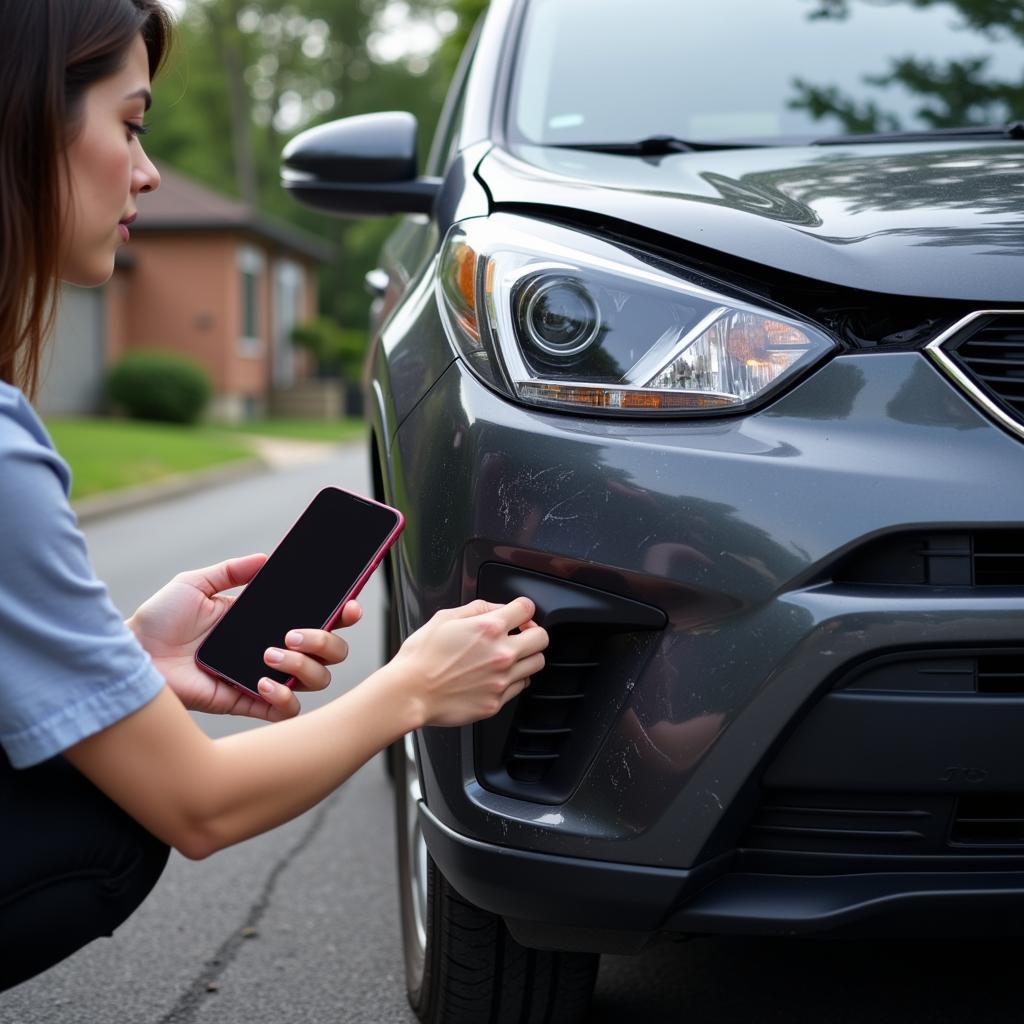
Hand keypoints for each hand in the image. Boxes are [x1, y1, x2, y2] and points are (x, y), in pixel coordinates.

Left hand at [127, 553, 361, 721]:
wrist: (131, 656)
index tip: (348, 605)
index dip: (343, 614)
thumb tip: (267, 558)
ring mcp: (264, 678)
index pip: (320, 618)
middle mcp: (273, 650)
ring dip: (303, 666)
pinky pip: (287, 710)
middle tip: (295, 632)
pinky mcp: (247, 703)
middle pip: (331, 652)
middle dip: (326, 640)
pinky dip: (283, 697)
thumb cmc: (158, 621)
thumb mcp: (196, 584)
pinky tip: (260, 681)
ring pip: (318, 680)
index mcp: (266, 621)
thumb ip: (233, 570)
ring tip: (270, 654)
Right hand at [389, 597, 547, 727]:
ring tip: (511, 656)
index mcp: (488, 628)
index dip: (523, 608)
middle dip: (533, 632)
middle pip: (542, 638)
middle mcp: (501, 654)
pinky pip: (521, 686)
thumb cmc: (421, 657)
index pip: (527, 609)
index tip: (519, 613)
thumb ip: (477, 609)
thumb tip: (497, 608)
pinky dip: (515, 678)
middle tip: (521, 634)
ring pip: (537, 664)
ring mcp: (501, 680)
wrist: (410, 693)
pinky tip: (498, 674)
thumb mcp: (445, 618)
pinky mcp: (496, 702)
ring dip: (528, 656)